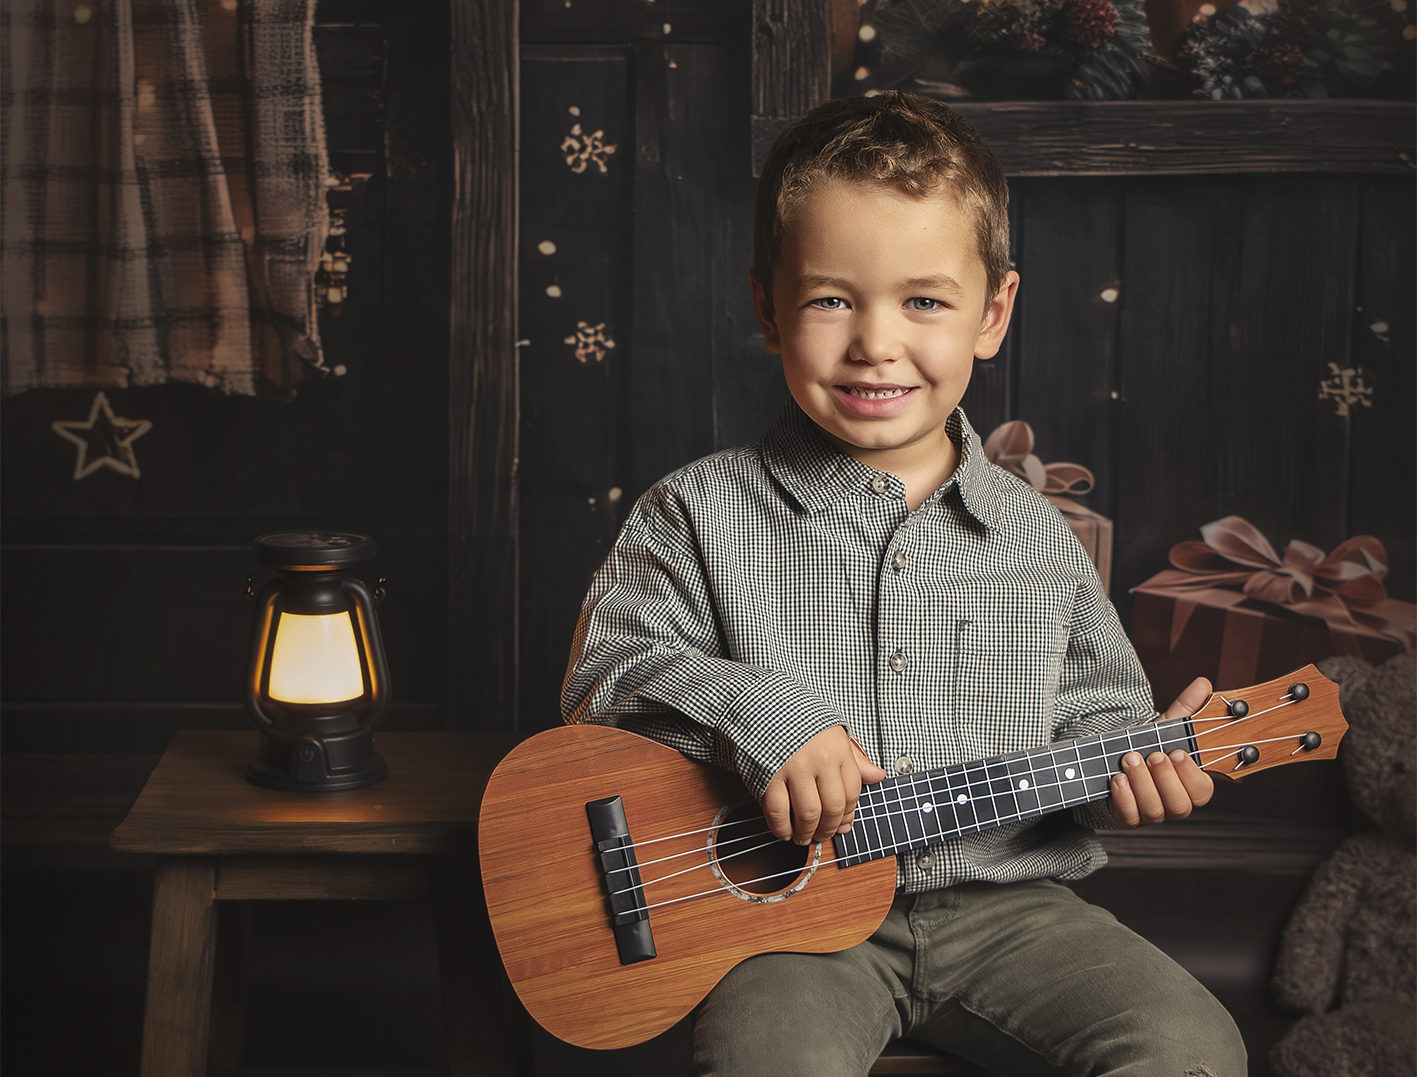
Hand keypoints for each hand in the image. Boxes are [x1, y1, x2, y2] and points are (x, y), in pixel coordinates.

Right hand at [762, 725, 887, 844]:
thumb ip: (855, 758)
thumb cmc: (798, 718)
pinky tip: (784, 830)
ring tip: (804, 836)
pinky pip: (777, 812)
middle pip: (832, 808)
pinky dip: (781, 828)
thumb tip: (877, 776)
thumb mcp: (832, 732)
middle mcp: (819, 760)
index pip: (851, 793)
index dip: (848, 814)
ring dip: (807, 832)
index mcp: (837, 749)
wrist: (761, 703)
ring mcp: (793, 769)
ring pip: (808, 814)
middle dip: (829, 828)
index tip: (843, 824)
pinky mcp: (768, 775)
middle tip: (823, 835)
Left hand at [1108, 677, 1215, 826]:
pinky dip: (1124, 798)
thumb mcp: (1166, 726)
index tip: (1177, 752)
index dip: (1190, 775)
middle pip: (1180, 805)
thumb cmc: (1149, 745)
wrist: (1116, 759)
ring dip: (1142, 783)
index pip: (1202, 792)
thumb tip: (1203, 683)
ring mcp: (1151, 814)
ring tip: (1129, 760)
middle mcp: (1173, 803)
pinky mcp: (1128, 817)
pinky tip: (1117, 779)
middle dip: (1165, 779)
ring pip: (1155, 811)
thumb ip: (1186, 707)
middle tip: (1151, 756)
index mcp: (1189, 785)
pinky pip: (1130, 817)